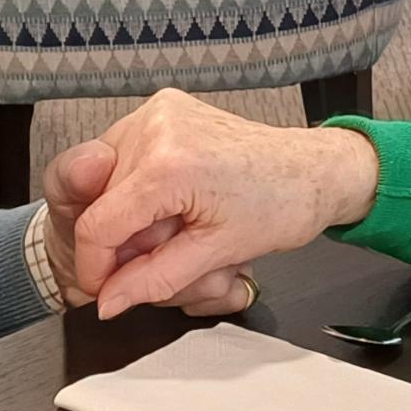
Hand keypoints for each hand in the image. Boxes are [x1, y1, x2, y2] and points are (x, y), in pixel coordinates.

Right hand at [50, 90, 382, 317]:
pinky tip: (176, 204)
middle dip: (125, 243)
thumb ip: (154, 280)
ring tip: (179, 228)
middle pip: (101, 204)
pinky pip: (125, 161)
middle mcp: (154, 126)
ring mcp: (156, 111)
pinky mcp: (161, 108)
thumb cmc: (279, 207)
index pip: (98, 225)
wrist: (314, 170)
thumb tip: (107, 302)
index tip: (106, 293)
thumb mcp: (216, 256)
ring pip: (106, 184)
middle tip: (167, 257)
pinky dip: (140, 192)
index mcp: (168, 163)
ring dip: (133, 218)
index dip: (96, 267)